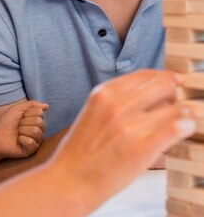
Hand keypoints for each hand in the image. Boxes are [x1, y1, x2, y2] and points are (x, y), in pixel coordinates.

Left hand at [0, 100, 48, 157]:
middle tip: (18, 126)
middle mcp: (39, 130)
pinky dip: (21, 139)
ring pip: (35, 131)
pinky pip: (30, 142)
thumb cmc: (6, 122)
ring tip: (18, 133)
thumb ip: (32, 104)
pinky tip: (18, 141)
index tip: (20, 117)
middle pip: (39, 121)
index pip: (39, 112)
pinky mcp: (32, 150)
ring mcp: (37, 141)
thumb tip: (47, 106)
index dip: (27, 113)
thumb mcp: (17, 109)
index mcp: (37, 120)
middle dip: (24, 122)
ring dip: (22, 130)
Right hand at [46, 70, 195, 212]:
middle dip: (175, 94)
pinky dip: (186, 126)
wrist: (69, 180)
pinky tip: (185, 128)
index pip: (146, 74)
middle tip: (177, 105)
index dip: (163, 78)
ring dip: (185, 113)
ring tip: (183, 121)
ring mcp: (129, 127)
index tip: (173, 83)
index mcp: (103, 94)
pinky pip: (177, 128)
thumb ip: (117, 102)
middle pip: (164, 86)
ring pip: (176, 108)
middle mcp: (116, 106)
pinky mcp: (142, 149)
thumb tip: (152, 96)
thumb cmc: (80, 151)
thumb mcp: (92, 114)